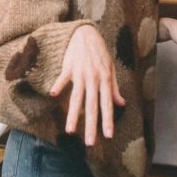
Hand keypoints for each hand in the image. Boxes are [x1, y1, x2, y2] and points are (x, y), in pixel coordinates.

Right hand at [50, 25, 124, 145]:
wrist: (86, 33)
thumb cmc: (99, 52)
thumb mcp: (111, 68)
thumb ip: (114, 87)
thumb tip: (122, 104)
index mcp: (104, 80)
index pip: (107, 104)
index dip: (107, 120)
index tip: (108, 135)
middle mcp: (93, 79)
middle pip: (92, 106)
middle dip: (91, 125)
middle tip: (90, 143)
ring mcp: (80, 73)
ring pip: (76, 98)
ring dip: (74, 115)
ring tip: (71, 131)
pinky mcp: (68, 66)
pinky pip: (63, 78)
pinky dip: (58, 85)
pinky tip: (54, 95)